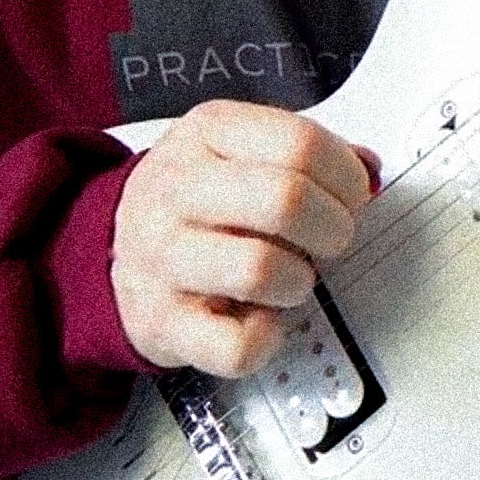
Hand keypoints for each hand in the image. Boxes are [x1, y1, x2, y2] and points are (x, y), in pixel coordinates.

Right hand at [111, 100, 374, 376]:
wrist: (112, 245)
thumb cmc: (193, 201)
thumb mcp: (236, 150)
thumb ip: (304, 155)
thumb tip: (366, 169)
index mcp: (206, 134)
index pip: (299, 144)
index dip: (345, 177)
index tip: (351, 197)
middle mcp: (177, 190)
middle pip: (286, 201)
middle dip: (333, 228)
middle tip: (331, 240)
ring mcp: (163, 257)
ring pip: (261, 270)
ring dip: (299, 282)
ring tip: (292, 278)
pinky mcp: (161, 321)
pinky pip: (237, 344)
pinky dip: (267, 339)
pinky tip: (262, 319)